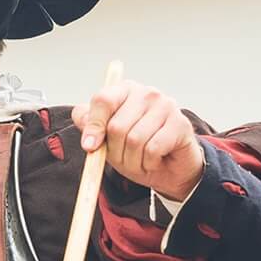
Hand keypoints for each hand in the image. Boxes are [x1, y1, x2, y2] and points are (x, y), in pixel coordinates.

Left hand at [73, 78, 204, 200]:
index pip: (103, 100)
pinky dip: (149, 163)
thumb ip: (91, 125)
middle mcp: (146, 93)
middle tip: (124, 159)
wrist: (169, 169)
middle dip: (116, 152)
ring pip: (135, 140)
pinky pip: (153, 149)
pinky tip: (155, 161)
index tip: (89, 147)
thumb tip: (80, 116)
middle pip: (117, 126)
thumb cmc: (136, 151)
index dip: (93, 126)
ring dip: (133, 161)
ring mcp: (166, 106)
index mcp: (125, 91)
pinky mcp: (180, 123)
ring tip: (140, 161)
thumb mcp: (107, 141)